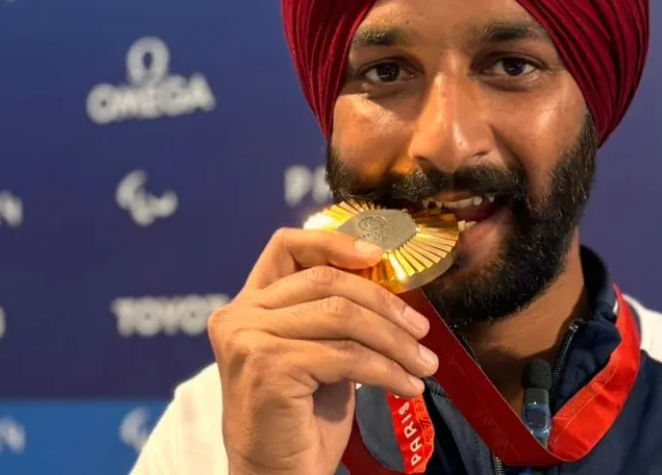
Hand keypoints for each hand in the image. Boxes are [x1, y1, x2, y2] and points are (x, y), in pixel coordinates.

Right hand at [208, 228, 439, 474]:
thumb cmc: (299, 420)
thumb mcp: (316, 353)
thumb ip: (331, 316)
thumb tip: (388, 288)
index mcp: (246, 305)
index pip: (286, 246)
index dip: (334, 242)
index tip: (378, 255)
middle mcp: (238, 315)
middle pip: (327, 281)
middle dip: (385, 304)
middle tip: (421, 330)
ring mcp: (249, 339)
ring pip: (342, 317)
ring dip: (394, 342)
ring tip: (423, 363)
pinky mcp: (268, 366)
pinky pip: (347, 356)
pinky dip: (387, 370)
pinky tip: (408, 386)